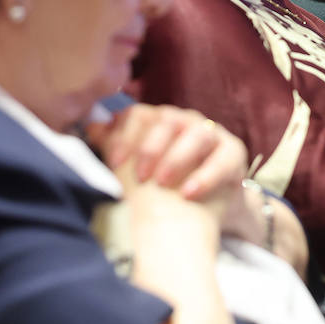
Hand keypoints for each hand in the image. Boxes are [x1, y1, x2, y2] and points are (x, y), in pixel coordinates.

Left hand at [88, 105, 247, 211]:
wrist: (199, 208)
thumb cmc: (164, 184)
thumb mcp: (136, 166)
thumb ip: (114, 144)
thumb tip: (90, 126)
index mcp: (160, 120)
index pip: (140, 114)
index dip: (125, 135)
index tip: (114, 162)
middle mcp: (186, 121)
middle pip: (168, 121)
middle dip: (151, 148)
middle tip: (140, 177)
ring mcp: (213, 134)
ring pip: (197, 135)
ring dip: (177, 158)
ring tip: (163, 183)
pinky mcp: (234, 153)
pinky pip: (222, 159)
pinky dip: (205, 176)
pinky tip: (188, 194)